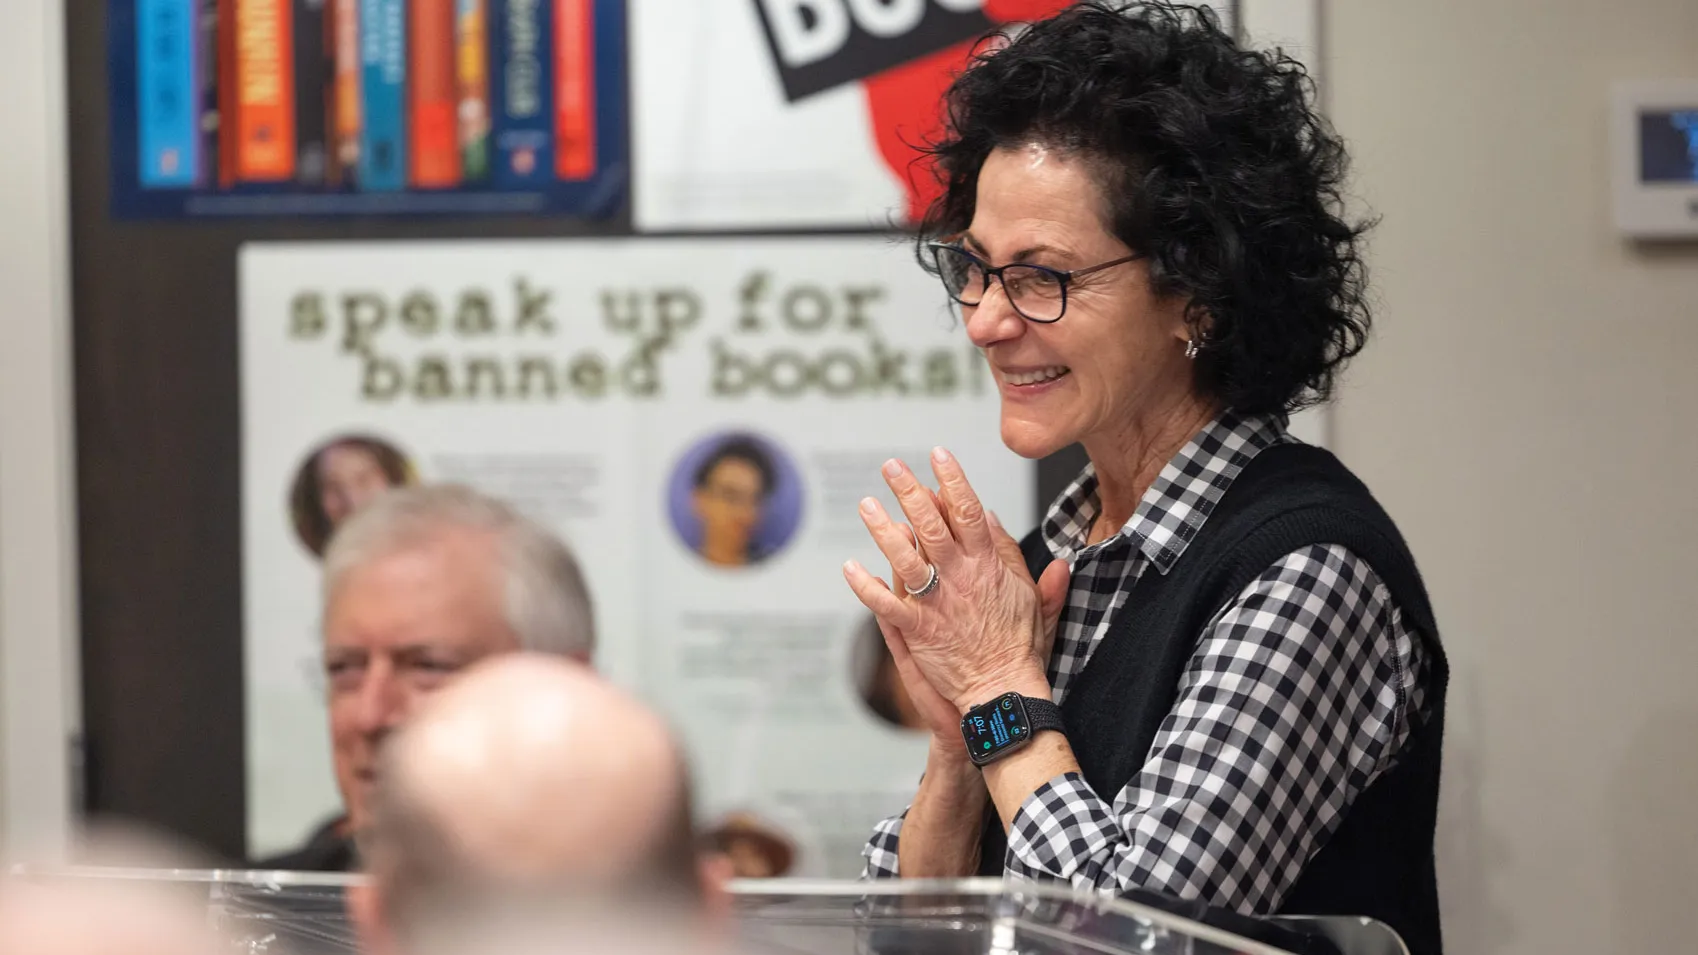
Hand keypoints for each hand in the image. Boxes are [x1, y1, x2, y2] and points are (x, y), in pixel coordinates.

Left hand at [843, 448, 1069, 713]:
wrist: (1003, 689)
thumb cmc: (1019, 645)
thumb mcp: (1029, 594)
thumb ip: (1011, 554)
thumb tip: (991, 517)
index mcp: (988, 566)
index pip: (969, 511)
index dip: (953, 480)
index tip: (939, 455)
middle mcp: (961, 578)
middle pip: (932, 525)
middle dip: (910, 491)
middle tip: (891, 467)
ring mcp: (938, 602)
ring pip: (905, 557)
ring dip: (883, 529)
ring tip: (866, 504)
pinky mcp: (919, 629)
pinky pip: (886, 604)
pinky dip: (866, 586)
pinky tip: (850, 567)